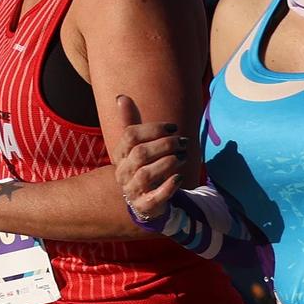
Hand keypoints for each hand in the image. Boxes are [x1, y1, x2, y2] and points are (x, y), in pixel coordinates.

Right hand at [112, 93, 188, 221]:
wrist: (145, 199)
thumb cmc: (144, 166)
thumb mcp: (137, 145)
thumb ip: (131, 123)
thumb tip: (121, 97)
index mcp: (120, 155)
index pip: (130, 136)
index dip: (153, 129)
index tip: (173, 127)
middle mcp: (122, 172)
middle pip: (140, 153)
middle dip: (165, 145)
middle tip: (183, 142)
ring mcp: (132, 190)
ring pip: (146, 174)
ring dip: (168, 163)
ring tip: (183, 157)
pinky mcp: (144, 206)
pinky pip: (155, 197)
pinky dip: (168, 187)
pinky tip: (179, 178)